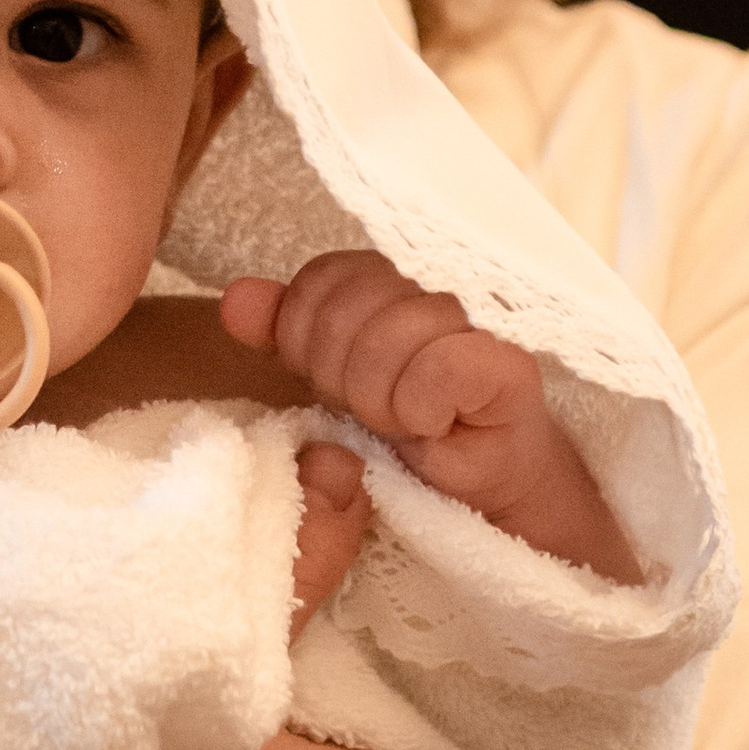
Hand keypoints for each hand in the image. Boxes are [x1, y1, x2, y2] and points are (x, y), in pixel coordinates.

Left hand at [223, 255, 635, 578]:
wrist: (478, 480)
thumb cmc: (408, 422)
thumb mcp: (332, 375)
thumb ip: (286, 331)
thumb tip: (237, 299)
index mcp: (395, 269)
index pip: (322, 278)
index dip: (306, 337)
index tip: (332, 380)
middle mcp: (441, 275)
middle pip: (347, 309)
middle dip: (339, 376)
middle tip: (370, 410)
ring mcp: (483, 314)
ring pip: (389, 338)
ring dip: (381, 401)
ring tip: (402, 420)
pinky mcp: (511, 364)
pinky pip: (437, 371)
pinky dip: (420, 410)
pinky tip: (432, 426)